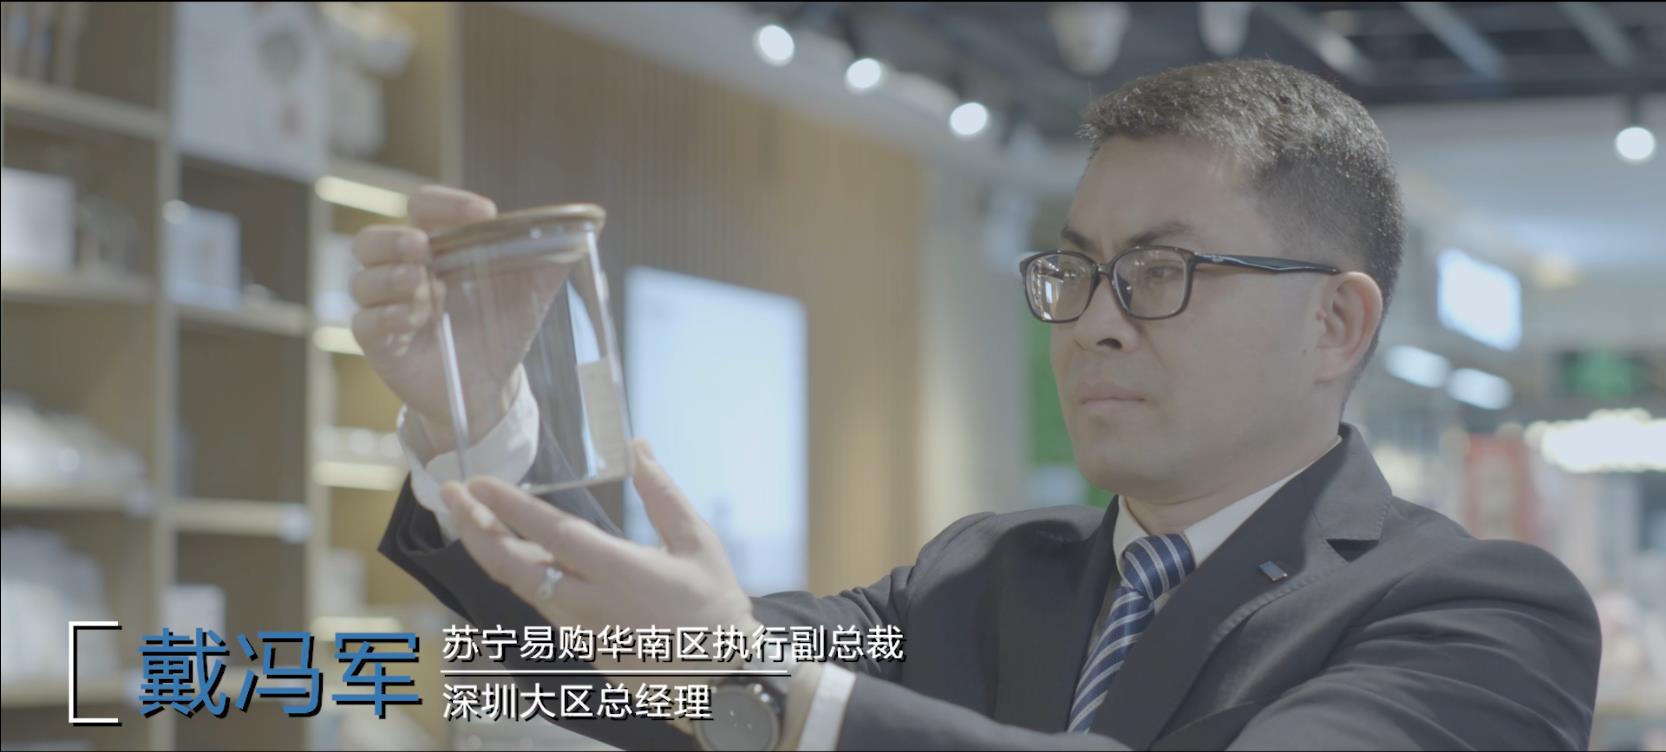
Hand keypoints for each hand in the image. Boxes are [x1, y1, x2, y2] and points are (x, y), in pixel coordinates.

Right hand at [349, 187, 568, 450]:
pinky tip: (413, 318)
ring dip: (389, 276)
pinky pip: (365, 322)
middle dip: (394, 238)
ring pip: (363, 279)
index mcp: (437, 246)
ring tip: (421, 283)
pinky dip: (386, 316)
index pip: (424, 206)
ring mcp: (386, 306)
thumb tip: (592, 222)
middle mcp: (403, 270)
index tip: (482, 213)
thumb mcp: (531, 291)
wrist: (492, 388)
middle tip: (424, 246)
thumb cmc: (503, 328)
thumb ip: (551, 256)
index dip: (446, 203)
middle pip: (373, 239)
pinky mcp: (379, 342)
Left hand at [440, 439, 759, 680]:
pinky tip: (515, 555)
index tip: (478, 483)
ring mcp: (581, 631)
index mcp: (620, 572)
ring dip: (492, 552)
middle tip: (452, 496)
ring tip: (473, 519)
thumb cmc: (716, 605)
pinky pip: (542, 605)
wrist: (723, 677)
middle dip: (475, 529)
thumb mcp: (698, 541)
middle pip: (513, 568)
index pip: (550, 534)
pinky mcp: (582, 648)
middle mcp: (589, 605)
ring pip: (522, 588)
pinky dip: (520, 575)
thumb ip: (662, 493)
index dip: (508, 507)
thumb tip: (638, 447)